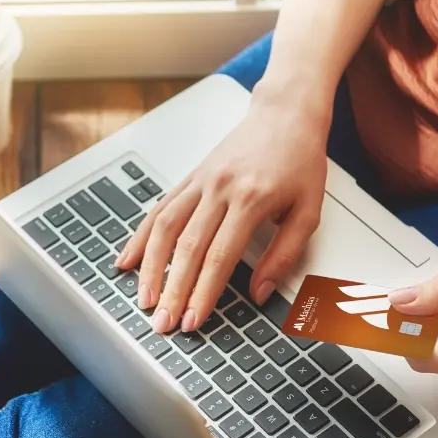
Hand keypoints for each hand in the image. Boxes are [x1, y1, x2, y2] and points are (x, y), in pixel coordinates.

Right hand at [116, 94, 329, 333]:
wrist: (285, 114)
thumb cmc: (300, 160)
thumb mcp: (309, 211)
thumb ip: (285, 254)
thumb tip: (260, 292)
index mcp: (251, 199)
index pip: (220, 257)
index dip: (203, 293)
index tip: (193, 320)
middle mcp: (220, 189)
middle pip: (187, 248)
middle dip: (173, 291)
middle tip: (163, 323)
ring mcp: (200, 181)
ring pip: (165, 228)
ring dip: (151, 268)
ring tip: (143, 299)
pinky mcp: (190, 177)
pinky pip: (160, 208)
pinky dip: (142, 236)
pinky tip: (128, 259)